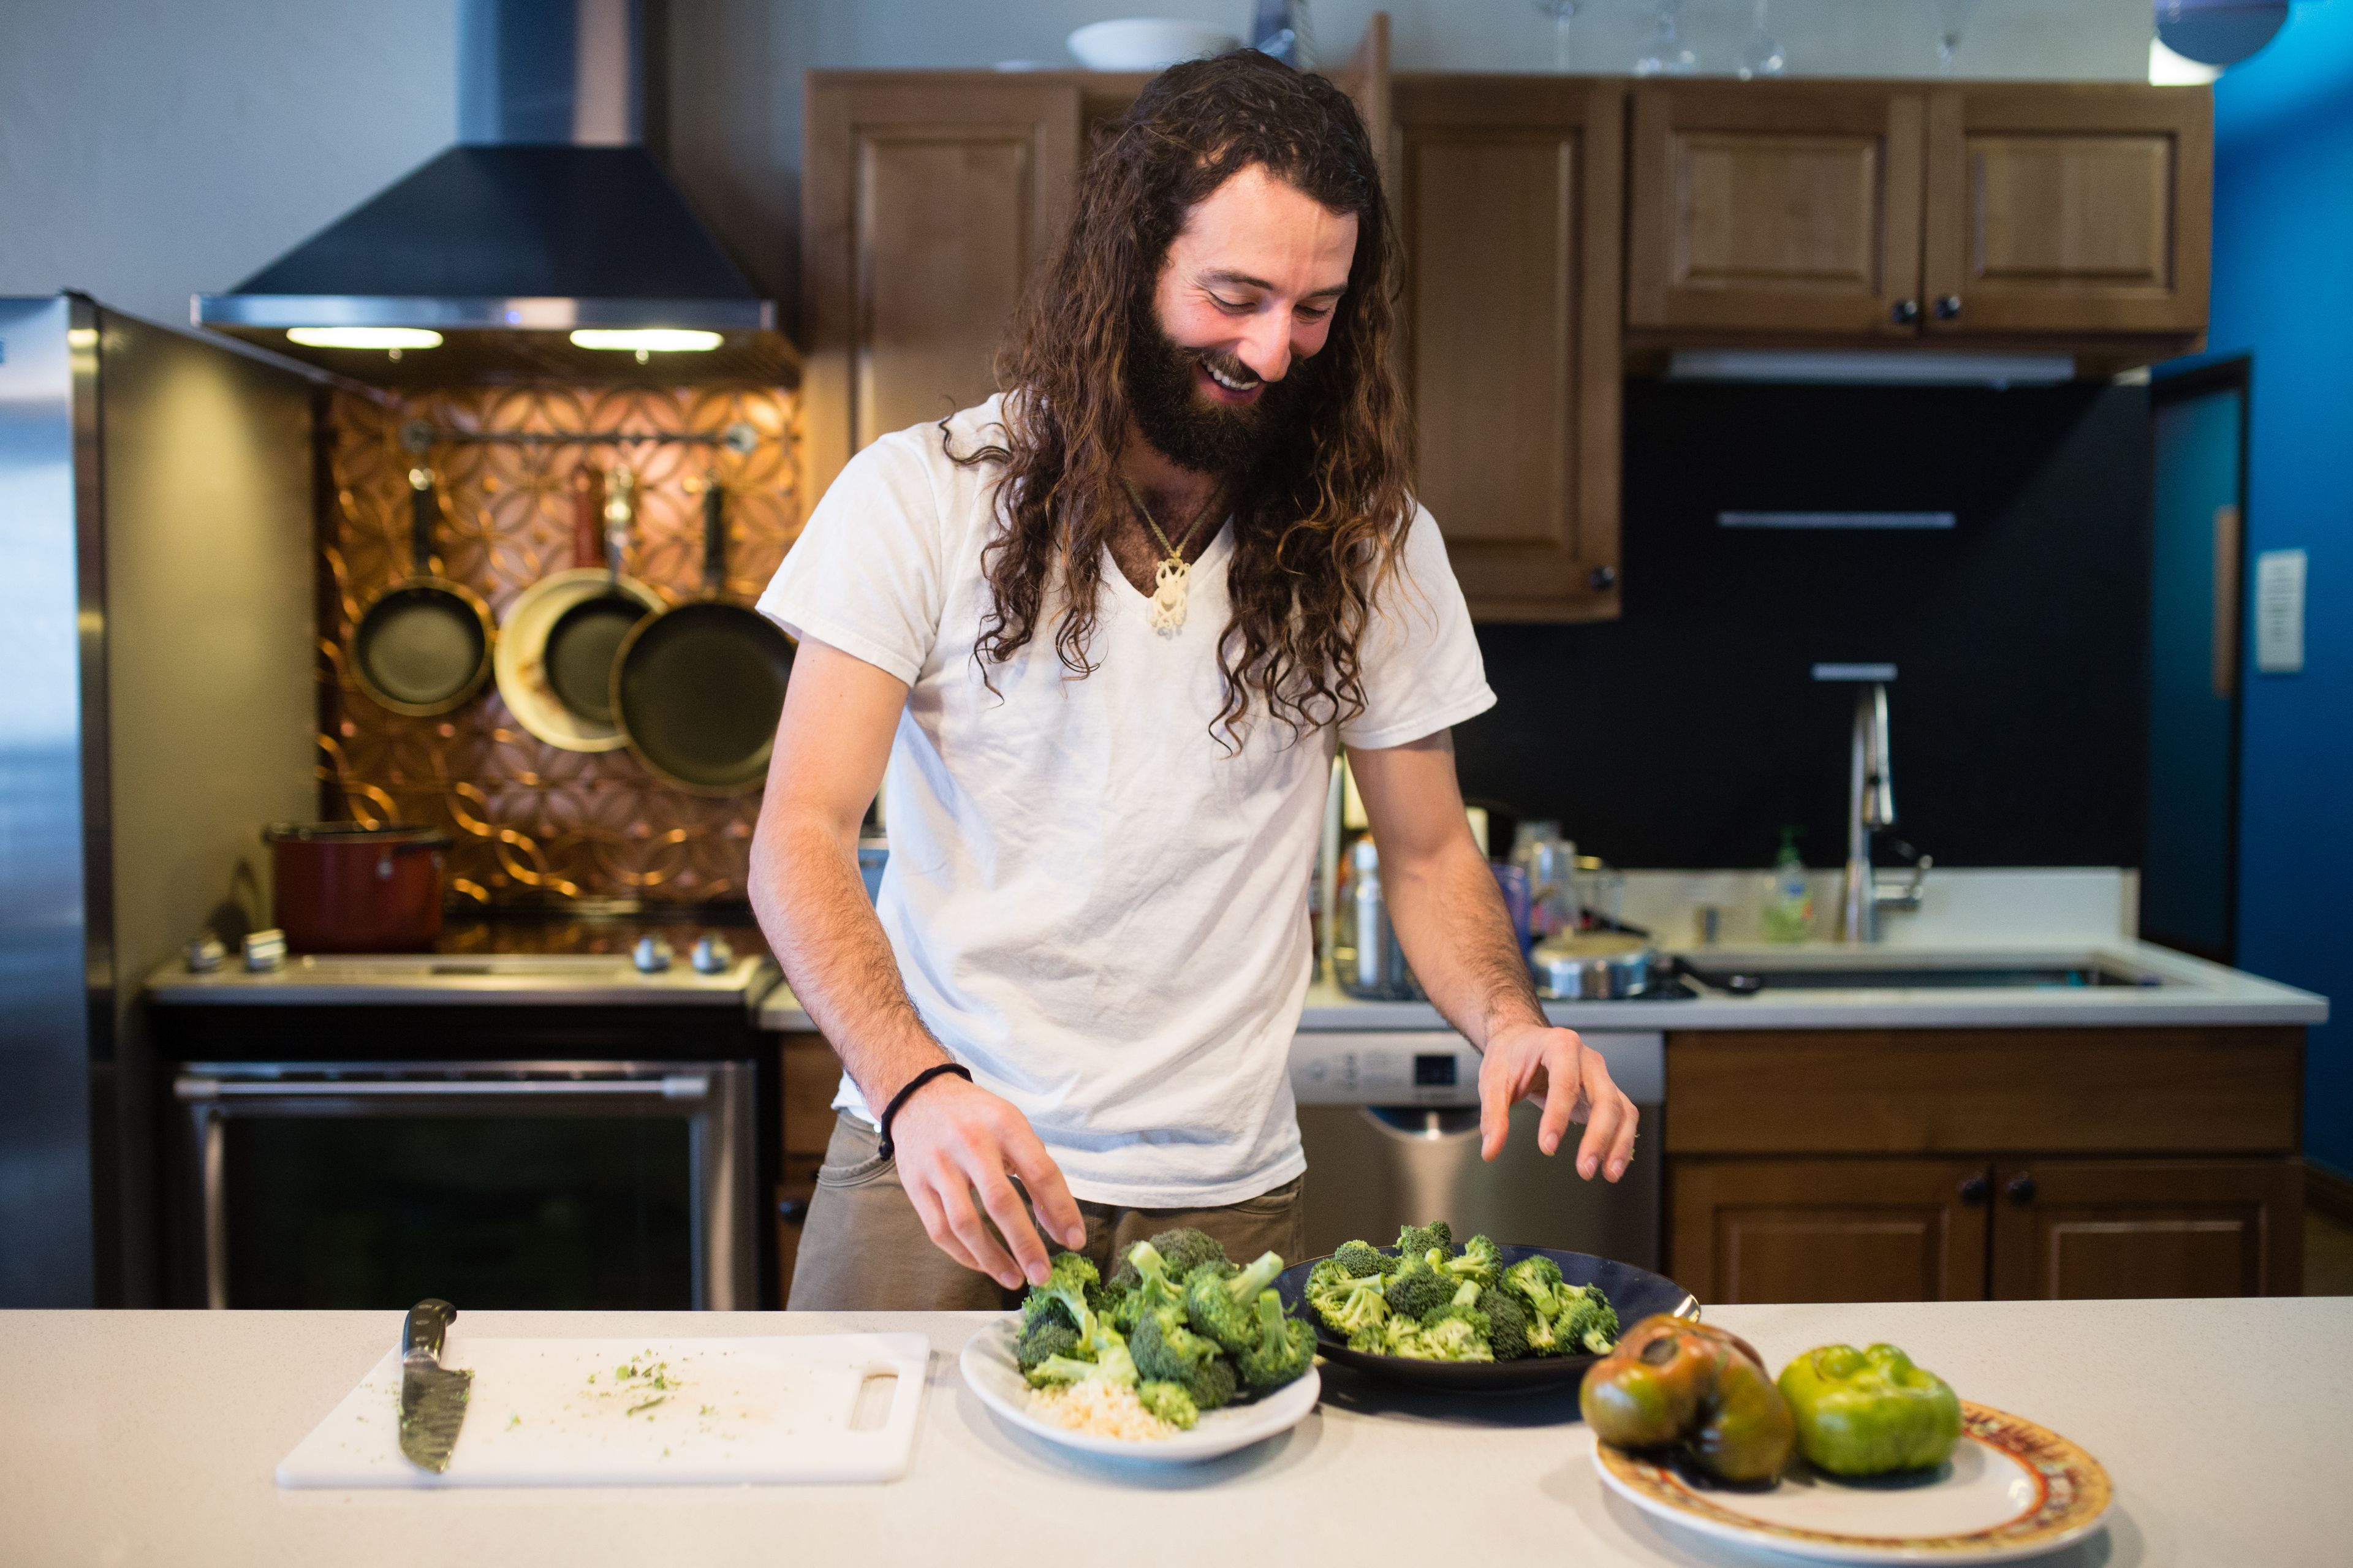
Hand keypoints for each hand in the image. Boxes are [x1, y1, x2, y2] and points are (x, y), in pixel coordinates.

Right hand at [886, 1074, 1087, 1288]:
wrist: (918, 1097)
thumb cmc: (976, 1118)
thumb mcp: (1012, 1127)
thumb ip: (1037, 1171)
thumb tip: (1058, 1225)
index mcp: (1004, 1125)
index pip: (1040, 1172)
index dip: (1061, 1209)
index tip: (1074, 1240)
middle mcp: (970, 1144)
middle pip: (1000, 1201)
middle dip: (1025, 1244)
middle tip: (1044, 1274)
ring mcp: (938, 1166)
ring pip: (965, 1223)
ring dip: (992, 1258)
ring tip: (1015, 1279)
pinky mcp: (915, 1185)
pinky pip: (939, 1230)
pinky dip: (964, 1254)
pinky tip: (983, 1265)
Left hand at [1476, 1021, 1638, 1178]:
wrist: (1522, 1040)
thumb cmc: (1511, 1055)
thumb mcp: (1493, 1080)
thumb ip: (1493, 1115)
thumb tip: (1491, 1150)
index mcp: (1560, 1045)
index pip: (1565, 1084)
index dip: (1558, 1117)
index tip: (1547, 1146)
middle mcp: (1588, 1060)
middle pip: (1605, 1099)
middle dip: (1598, 1137)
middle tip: (1584, 1169)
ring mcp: (1601, 1077)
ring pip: (1622, 1110)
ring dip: (1618, 1144)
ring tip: (1608, 1174)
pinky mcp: (1605, 1093)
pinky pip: (1623, 1117)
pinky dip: (1621, 1142)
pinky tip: (1611, 1165)